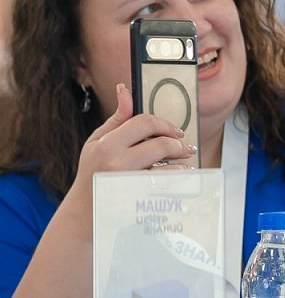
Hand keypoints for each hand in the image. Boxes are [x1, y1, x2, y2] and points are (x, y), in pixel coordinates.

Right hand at [71, 85, 195, 188]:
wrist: (86, 207)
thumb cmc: (93, 169)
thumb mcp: (98, 141)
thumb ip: (118, 118)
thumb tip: (125, 89)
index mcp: (107, 145)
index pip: (143, 123)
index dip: (164, 123)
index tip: (175, 130)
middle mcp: (117, 163)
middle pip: (161, 144)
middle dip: (178, 144)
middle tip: (184, 146)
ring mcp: (128, 182)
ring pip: (168, 168)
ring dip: (181, 163)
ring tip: (185, 160)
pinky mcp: (138, 198)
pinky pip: (167, 186)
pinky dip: (178, 178)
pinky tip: (181, 174)